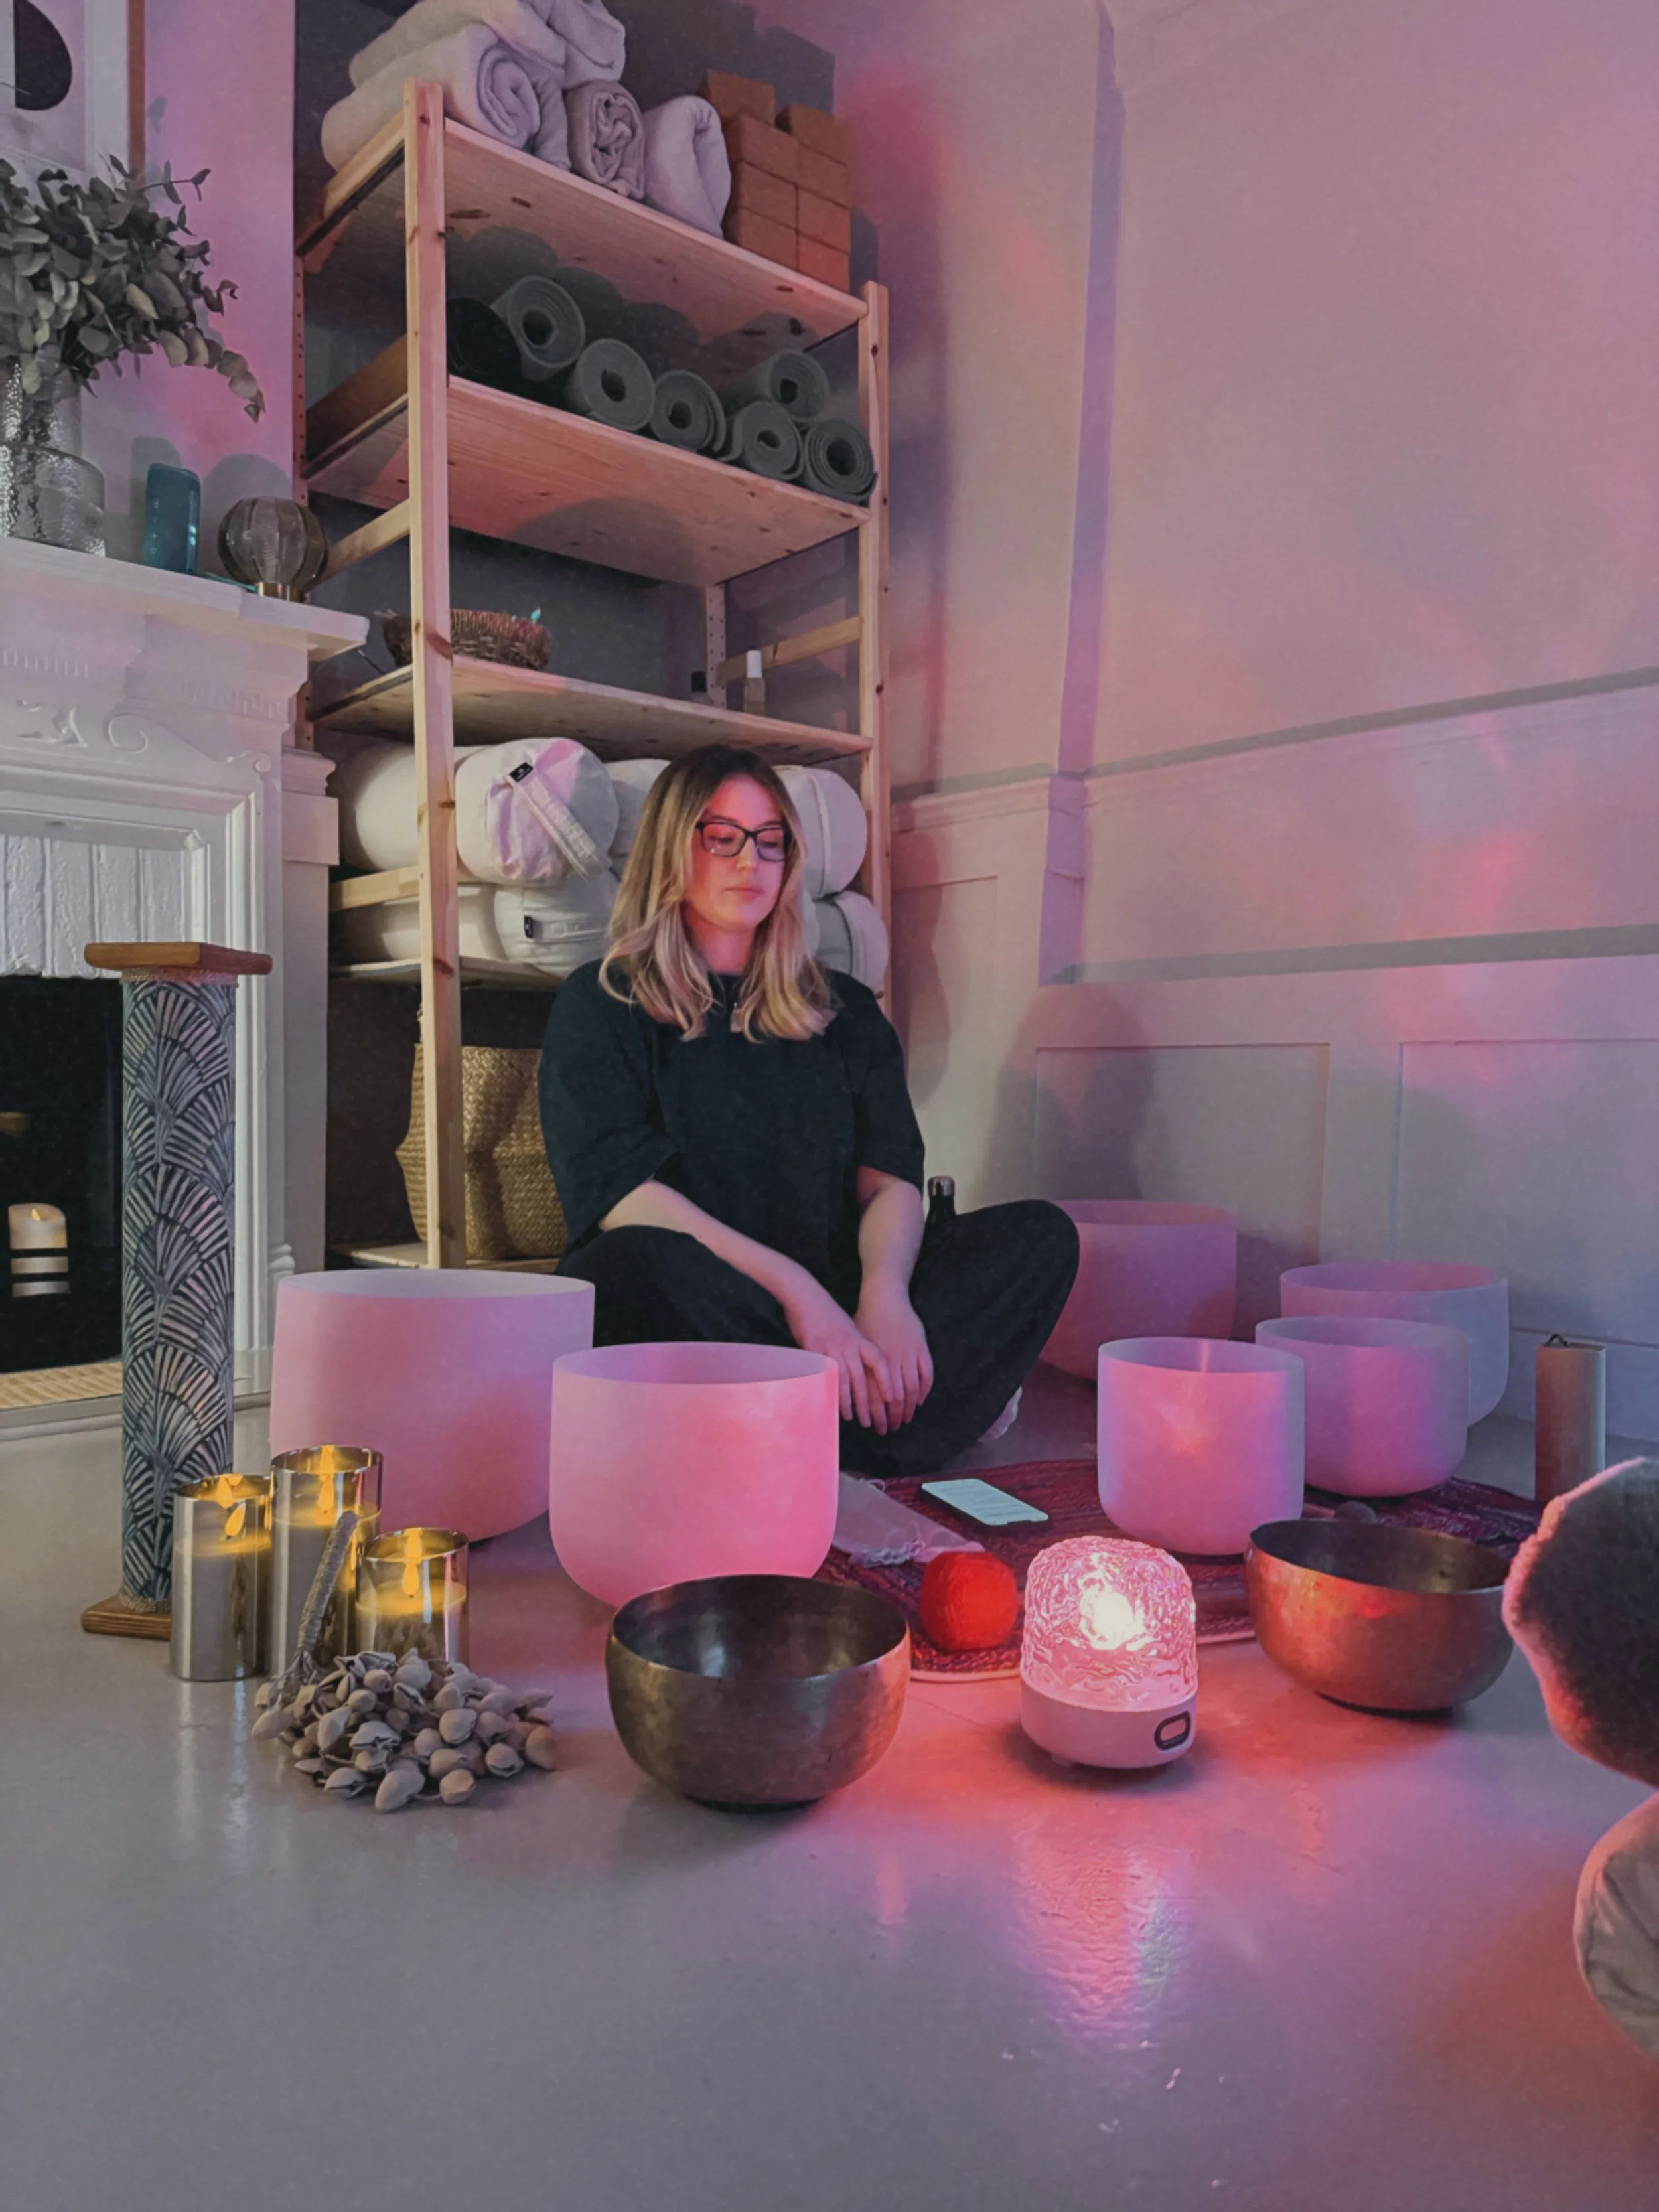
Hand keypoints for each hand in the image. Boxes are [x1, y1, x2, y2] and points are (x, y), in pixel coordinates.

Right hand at [779, 1271, 894, 1429]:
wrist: (806, 1296)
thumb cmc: (826, 1314)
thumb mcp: (847, 1328)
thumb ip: (854, 1347)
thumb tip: (859, 1369)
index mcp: (859, 1339)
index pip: (878, 1363)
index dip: (886, 1381)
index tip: (892, 1398)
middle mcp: (849, 1345)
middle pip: (863, 1378)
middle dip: (869, 1402)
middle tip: (873, 1420)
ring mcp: (833, 1348)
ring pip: (846, 1380)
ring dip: (851, 1402)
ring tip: (855, 1418)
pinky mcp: (816, 1350)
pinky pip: (826, 1376)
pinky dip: (831, 1392)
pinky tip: (833, 1404)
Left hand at [854, 1277, 933, 1427]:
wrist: (883, 1295)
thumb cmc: (864, 1319)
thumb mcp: (851, 1342)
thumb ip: (847, 1363)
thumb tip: (833, 1385)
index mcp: (871, 1360)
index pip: (874, 1394)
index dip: (874, 1412)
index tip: (873, 1426)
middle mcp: (890, 1359)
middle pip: (893, 1396)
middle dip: (891, 1416)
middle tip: (890, 1429)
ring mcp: (907, 1353)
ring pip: (911, 1388)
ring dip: (908, 1407)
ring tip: (905, 1419)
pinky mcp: (921, 1347)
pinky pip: (926, 1373)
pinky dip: (924, 1389)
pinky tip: (919, 1400)